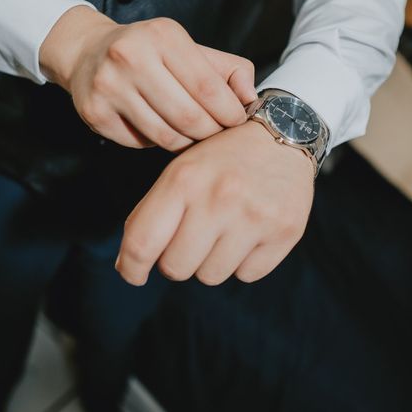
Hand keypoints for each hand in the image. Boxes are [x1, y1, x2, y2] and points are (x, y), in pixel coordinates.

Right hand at [39, 6, 256, 150]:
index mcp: (162, 36)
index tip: (236, 121)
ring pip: (166, 136)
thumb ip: (228, 70)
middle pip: (188, 117)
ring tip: (188, 132)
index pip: (207, 87)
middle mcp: (131, 57)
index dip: (229, 112)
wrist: (88, 53)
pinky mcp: (95, 113)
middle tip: (215, 133)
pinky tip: (156, 127)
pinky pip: (141, 143)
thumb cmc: (150, 54)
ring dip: (186, 142)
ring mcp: (109, 86)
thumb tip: (251, 99)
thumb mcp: (190, 50)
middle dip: (210, 133)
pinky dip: (155, 143)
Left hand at [115, 120, 314, 285]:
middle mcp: (219, 198)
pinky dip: (243, 262)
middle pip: (176, 268)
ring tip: (224, 231)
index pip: (142, 242)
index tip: (132, 275)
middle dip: (177, 260)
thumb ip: (150, 214)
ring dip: (211, 262)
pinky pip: (246, 275)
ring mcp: (254, 216)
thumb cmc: (221, 160)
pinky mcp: (285, 231)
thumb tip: (127, 262)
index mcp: (184, 179)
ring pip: (211, 276)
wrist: (283, 135)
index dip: (130, 268)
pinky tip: (249, 233)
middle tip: (190, 240)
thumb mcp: (180, 171)